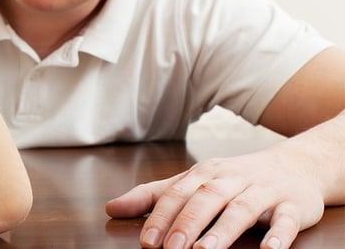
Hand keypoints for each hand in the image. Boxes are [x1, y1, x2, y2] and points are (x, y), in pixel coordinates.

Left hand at [105, 146, 323, 248]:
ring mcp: (263, 191)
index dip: (160, 217)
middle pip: (206, 199)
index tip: (146, 242)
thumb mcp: (193, 182)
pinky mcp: (293, 205)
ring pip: (242, 209)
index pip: (177, 194)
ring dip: (223, 230)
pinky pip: (286, 219)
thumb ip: (153, 196)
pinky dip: (279, 235)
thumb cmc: (233, 179)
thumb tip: (111, 208)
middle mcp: (231, 179)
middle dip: (186, 224)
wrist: (296, 165)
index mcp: (204, 173)